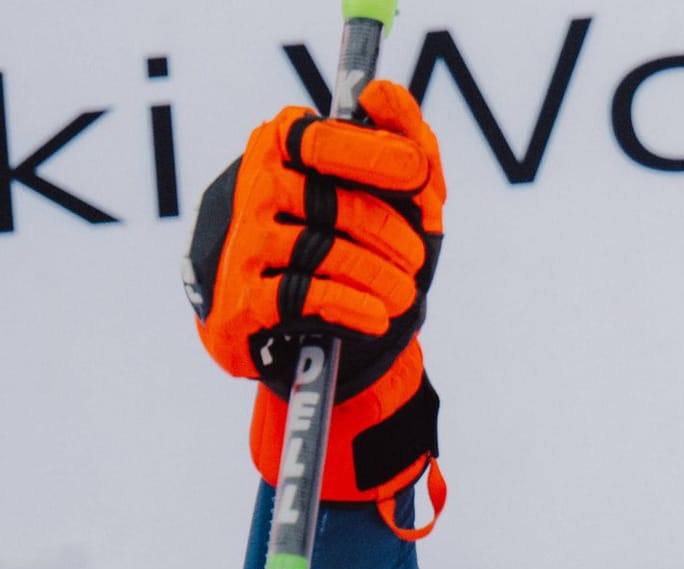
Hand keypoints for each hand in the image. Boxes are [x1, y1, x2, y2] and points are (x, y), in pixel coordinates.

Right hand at [184, 81, 446, 533]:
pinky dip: (349, 306)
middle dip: (389, 233)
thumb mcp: (397, 194)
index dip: (372, 155)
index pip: (320, 138)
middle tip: (416, 260)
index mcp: (284, 145)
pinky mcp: (238, 301)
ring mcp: (241, 243)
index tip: (417, 175)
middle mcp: (253, 186)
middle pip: (330, 202)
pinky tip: (375, 316)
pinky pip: (300, 296)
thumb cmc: (357, 245)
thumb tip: (379, 92)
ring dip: (378, 277)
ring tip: (402, 294)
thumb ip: (403, 139)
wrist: (309, 332)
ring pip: (320, 252)